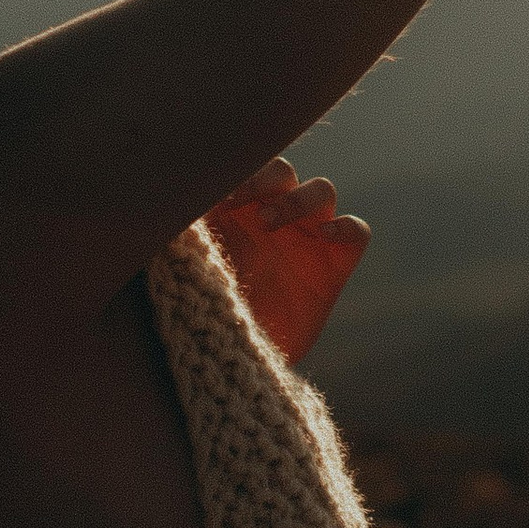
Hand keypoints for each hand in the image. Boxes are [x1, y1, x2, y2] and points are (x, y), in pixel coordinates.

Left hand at [203, 162, 370, 364]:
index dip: (236, 171)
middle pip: (283, 171)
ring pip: (322, 190)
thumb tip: (170, 197)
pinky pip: (358, 231)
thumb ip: (186, 231)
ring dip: (298, 198)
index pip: (246, 167)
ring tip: (269, 223)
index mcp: (237, 209)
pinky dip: (346, 226)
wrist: (233, 360)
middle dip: (265, 180)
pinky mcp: (336, 264)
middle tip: (241, 205)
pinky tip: (325, 236)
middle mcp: (275, 216)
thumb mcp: (189, 266)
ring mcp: (308, 237)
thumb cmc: (206, 309)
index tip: (217, 194)